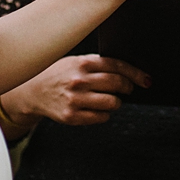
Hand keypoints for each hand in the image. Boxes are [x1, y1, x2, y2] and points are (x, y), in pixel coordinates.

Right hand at [0, 54, 149, 132]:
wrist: (33, 91)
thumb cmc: (59, 74)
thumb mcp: (76, 61)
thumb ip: (98, 64)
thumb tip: (128, 71)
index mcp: (82, 63)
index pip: (117, 66)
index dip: (135, 74)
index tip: (146, 80)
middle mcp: (79, 80)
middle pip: (117, 84)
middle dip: (127, 87)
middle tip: (127, 89)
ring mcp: (75, 99)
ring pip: (112, 103)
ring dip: (116, 102)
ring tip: (109, 99)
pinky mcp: (71, 116)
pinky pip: (101, 118)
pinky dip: (104, 114)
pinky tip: (97, 109)